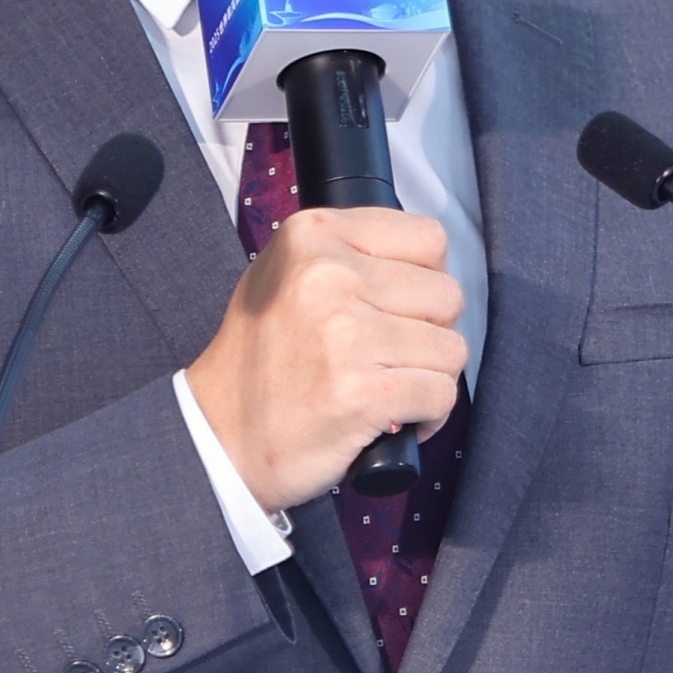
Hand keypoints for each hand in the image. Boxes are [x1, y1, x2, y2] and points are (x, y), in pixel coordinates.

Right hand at [185, 206, 466, 509]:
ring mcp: (346, 334)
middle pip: (447, 294)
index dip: (425, 280)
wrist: (220, 437)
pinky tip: (395, 419)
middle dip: (430, 332)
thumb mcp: (283, 275)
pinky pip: (442, 393)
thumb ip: (347, 253)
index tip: (400, 309)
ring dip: (430, 376)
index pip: (428, 238)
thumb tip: (424, 264)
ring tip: (389, 388)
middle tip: (391, 356)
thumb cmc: (258, 361)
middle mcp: (329, 276)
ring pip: (451, 347)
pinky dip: (430, 415)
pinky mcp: (363, 392)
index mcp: (313, 235)